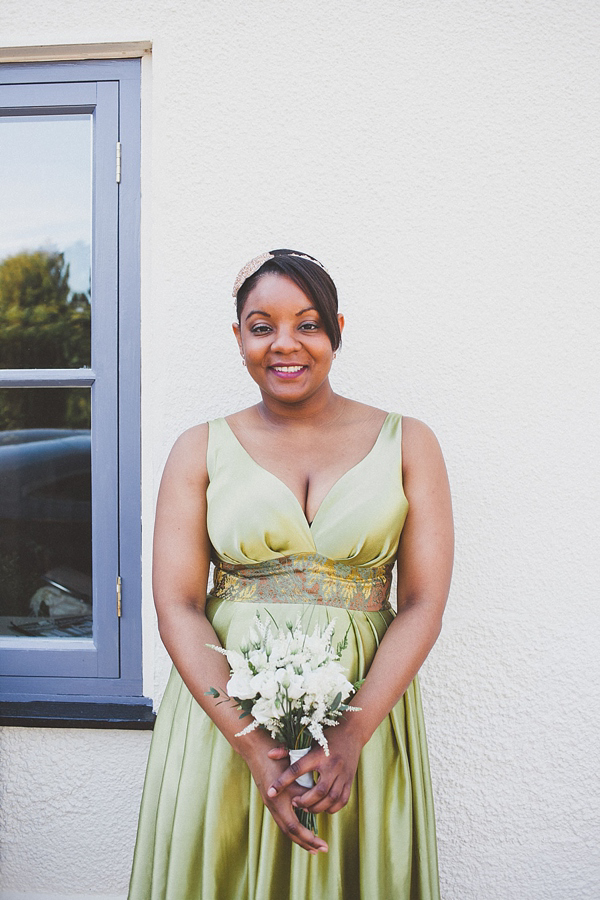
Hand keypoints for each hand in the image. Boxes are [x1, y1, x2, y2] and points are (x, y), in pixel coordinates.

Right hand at [241, 733, 328, 854]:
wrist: (255, 749)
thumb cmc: (275, 758)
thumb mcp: (293, 773)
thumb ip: (305, 789)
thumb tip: (318, 802)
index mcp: (279, 802)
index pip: (295, 827)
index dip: (309, 838)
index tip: (322, 844)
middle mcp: (273, 806)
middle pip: (290, 832)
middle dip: (306, 843)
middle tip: (321, 850)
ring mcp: (270, 804)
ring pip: (285, 827)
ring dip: (299, 837)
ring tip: (312, 846)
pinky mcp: (270, 800)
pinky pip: (282, 820)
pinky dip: (293, 828)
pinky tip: (301, 828)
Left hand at [266, 724, 363, 814]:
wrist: (352, 732)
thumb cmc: (325, 735)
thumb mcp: (307, 739)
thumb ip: (288, 749)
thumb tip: (269, 755)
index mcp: (318, 754)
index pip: (297, 769)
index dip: (283, 781)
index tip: (271, 791)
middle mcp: (332, 765)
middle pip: (319, 790)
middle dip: (305, 800)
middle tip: (295, 802)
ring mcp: (343, 774)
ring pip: (331, 798)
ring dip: (317, 807)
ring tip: (306, 807)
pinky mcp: (350, 781)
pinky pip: (342, 801)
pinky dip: (331, 808)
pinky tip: (321, 807)